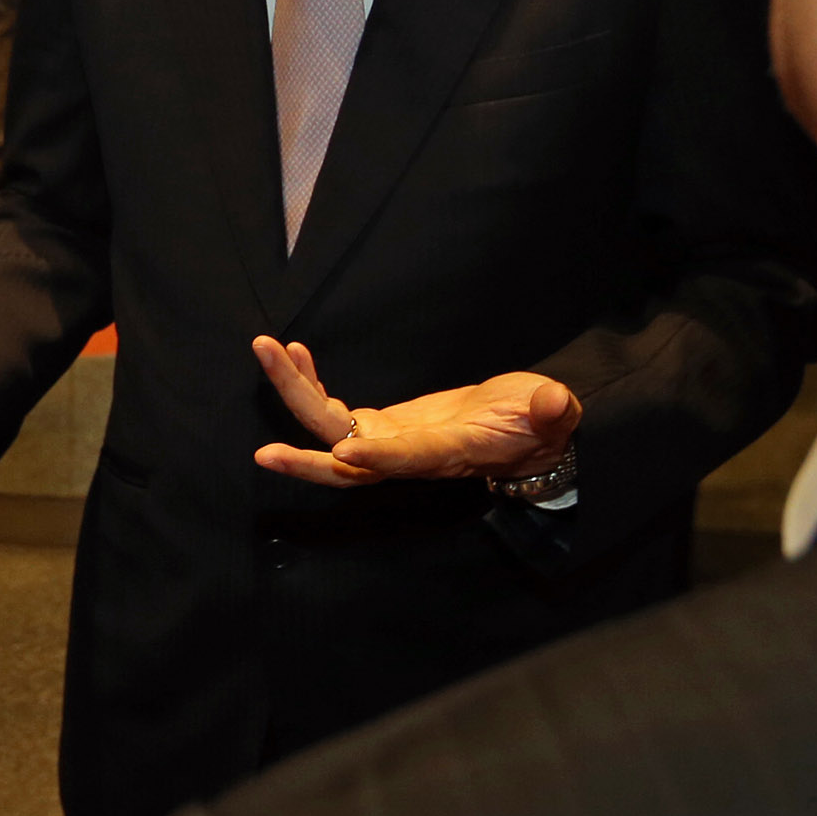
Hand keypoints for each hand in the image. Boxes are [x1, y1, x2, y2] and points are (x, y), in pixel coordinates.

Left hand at [249, 337, 580, 489]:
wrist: (523, 435)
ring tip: (267, 350)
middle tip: (262, 455)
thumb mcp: (552, 415)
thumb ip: (551, 411)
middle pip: (346, 465)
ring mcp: (389, 441)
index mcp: (448, 453)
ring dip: (294, 394)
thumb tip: (554, 401)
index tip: (341, 451)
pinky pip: (334, 411)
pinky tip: (293, 354)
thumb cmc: (538, 424)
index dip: (376, 458)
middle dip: (304, 460)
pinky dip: (310, 383)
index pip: (408, 460)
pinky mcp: (382, 426)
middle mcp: (408, 455)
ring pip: (328, 430)